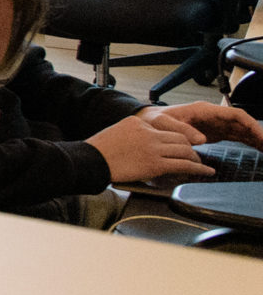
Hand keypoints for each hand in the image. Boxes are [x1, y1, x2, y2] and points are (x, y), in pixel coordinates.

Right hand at [87, 115, 209, 182]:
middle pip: (179, 138)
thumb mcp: (116, 133)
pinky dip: (198, 169)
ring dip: (195, 159)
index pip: (166, 129)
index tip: (181, 145)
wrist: (89, 160)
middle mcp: (148, 132)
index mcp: (139, 122)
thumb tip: (144, 147)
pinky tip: (205, 172)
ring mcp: (153, 148)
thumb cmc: (97, 151)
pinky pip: (183, 165)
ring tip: (200, 165)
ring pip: (185, 150)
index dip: (177, 138)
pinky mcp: (155, 163)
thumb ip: (133, 136)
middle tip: (195, 156)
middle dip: (190, 148)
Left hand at [140, 102, 262, 148]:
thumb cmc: (152, 120)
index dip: (250, 124)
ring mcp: (214, 125)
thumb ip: (180, 129)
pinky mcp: (213, 133)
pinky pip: (235, 136)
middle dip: (257, 133)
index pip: (235, 115)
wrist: (146, 123)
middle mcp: (213, 116)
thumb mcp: (162, 123)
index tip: (260, 135)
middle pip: (242, 123)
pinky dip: (247, 142)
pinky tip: (257, 148)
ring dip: (255, 138)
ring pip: (241, 130)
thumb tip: (201, 139)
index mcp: (204, 111)